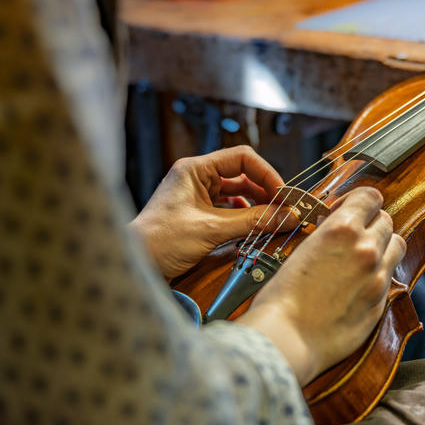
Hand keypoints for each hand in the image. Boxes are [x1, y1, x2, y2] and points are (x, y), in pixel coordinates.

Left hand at [130, 146, 297, 279]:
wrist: (136, 265)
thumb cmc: (163, 241)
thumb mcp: (213, 229)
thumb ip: (254, 221)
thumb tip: (289, 217)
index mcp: (195, 169)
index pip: (242, 158)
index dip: (266, 174)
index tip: (283, 195)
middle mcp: (196, 177)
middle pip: (242, 175)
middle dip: (264, 192)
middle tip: (284, 210)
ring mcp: (196, 195)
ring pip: (236, 193)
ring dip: (255, 206)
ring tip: (272, 220)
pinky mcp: (197, 213)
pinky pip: (228, 209)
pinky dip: (243, 217)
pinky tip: (252, 228)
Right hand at [237, 187, 405, 385]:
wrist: (287, 339)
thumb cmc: (281, 296)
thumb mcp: (300, 249)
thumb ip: (327, 233)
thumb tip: (336, 225)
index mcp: (342, 229)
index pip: (371, 196)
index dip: (359, 200)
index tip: (347, 210)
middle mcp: (367, 248)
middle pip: (385, 220)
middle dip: (369, 223)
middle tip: (351, 236)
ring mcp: (378, 277)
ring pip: (396, 246)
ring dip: (383, 245)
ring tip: (361, 257)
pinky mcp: (381, 303)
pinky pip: (390, 277)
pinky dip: (379, 274)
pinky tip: (358, 284)